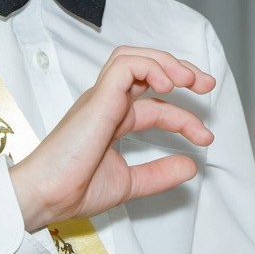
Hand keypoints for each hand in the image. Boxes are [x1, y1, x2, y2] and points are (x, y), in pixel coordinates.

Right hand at [8, 47, 216, 232]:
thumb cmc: (73, 190)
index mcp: (111, 120)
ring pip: (133, 57)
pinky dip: (151, 67)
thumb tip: (191, 166)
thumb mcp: (130, 183)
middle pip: (145, 69)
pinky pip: (125, 65)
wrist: (47, 196)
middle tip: (206, 86)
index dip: (185, 118)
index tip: (205, 139)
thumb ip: (159, 174)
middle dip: (181, 71)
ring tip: (189, 81)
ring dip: (166, 63)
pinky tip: (167, 85)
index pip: (155, 106)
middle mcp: (106, 103)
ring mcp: (101, 98)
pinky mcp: (98, 97)